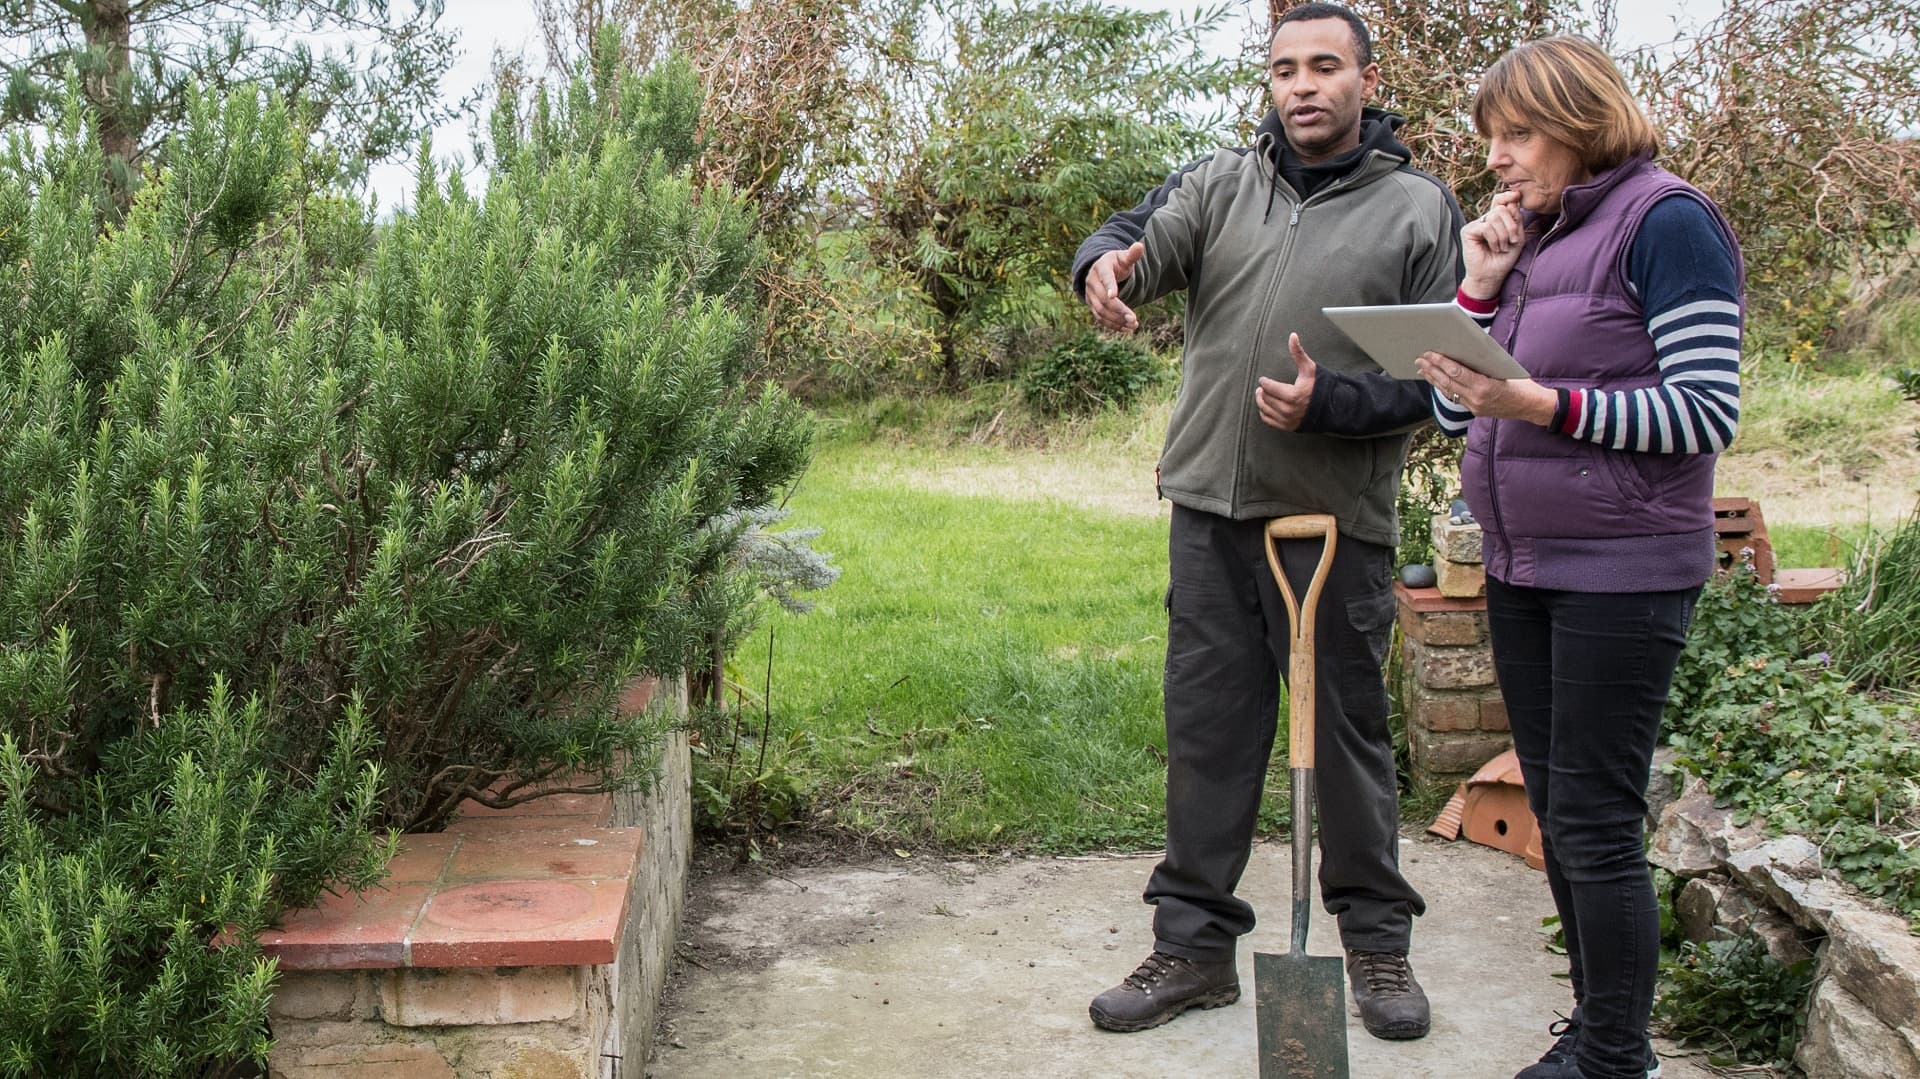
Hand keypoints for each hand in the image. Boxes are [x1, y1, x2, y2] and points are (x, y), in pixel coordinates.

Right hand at [1084, 242, 1143, 332]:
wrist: (1100, 270)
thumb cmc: (1115, 263)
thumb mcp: (1123, 257)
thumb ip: (1132, 254)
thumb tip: (1140, 246)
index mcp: (1100, 268)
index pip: (1105, 278)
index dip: (1109, 286)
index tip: (1115, 296)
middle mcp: (1092, 282)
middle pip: (1103, 299)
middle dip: (1119, 310)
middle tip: (1134, 318)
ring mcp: (1090, 296)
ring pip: (1101, 311)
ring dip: (1117, 320)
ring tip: (1134, 325)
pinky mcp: (1092, 306)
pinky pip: (1100, 318)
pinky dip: (1113, 325)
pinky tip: (1127, 329)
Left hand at [1254, 333, 1317, 430]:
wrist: (1332, 407)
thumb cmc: (1320, 386)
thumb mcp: (1309, 369)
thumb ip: (1298, 353)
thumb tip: (1292, 335)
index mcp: (1293, 395)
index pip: (1270, 388)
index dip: (1264, 382)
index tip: (1263, 379)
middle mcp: (1289, 410)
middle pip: (1266, 399)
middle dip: (1262, 392)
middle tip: (1261, 387)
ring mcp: (1288, 420)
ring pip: (1266, 410)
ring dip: (1261, 402)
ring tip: (1261, 395)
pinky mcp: (1288, 426)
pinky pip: (1269, 421)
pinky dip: (1265, 413)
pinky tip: (1266, 406)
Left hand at [1415, 351, 1555, 425]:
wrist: (1532, 406)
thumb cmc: (1521, 383)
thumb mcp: (1503, 369)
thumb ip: (1483, 364)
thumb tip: (1462, 351)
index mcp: (1484, 387)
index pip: (1456, 373)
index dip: (1441, 363)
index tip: (1429, 353)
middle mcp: (1476, 399)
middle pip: (1448, 383)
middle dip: (1432, 370)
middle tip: (1419, 358)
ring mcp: (1474, 407)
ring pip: (1448, 391)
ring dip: (1433, 379)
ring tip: (1422, 367)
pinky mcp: (1474, 410)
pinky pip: (1455, 397)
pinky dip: (1444, 387)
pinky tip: (1436, 379)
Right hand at [1461, 190, 1525, 298]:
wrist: (1492, 276)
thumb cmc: (1504, 259)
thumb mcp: (1517, 237)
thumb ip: (1516, 218)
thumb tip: (1513, 199)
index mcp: (1496, 220)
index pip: (1500, 201)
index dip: (1507, 196)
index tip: (1516, 196)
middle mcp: (1484, 220)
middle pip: (1501, 209)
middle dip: (1511, 226)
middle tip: (1512, 241)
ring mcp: (1475, 225)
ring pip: (1495, 217)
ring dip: (1503, 235)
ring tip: (1501, 248)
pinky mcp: (1468, 231)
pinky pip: (1486, 227)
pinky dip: (1494, 239)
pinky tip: (1493, 248)